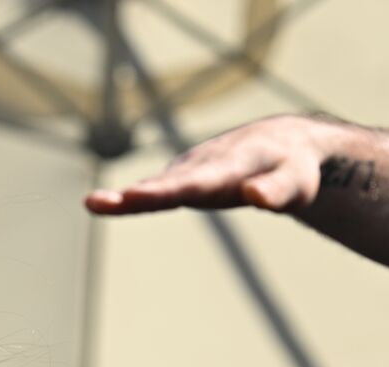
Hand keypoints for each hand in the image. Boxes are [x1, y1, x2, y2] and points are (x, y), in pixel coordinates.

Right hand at [85, 115, 327, 215]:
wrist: (282, 142)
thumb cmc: (292, 169)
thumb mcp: (295, 184)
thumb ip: (276, 192)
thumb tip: (254, 196)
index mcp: (230, 166)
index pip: (195, 183)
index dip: (165, 191)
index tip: (136, 196)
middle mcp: (202, 165)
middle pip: (165, 184)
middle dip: (134, 195)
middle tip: (97, 202)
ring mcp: (188, 170)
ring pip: (155, 185)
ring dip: (123, 197)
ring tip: (93, 203)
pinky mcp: (181, 178)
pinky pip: (155, 189)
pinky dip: (130, 198)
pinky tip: (101, 203)